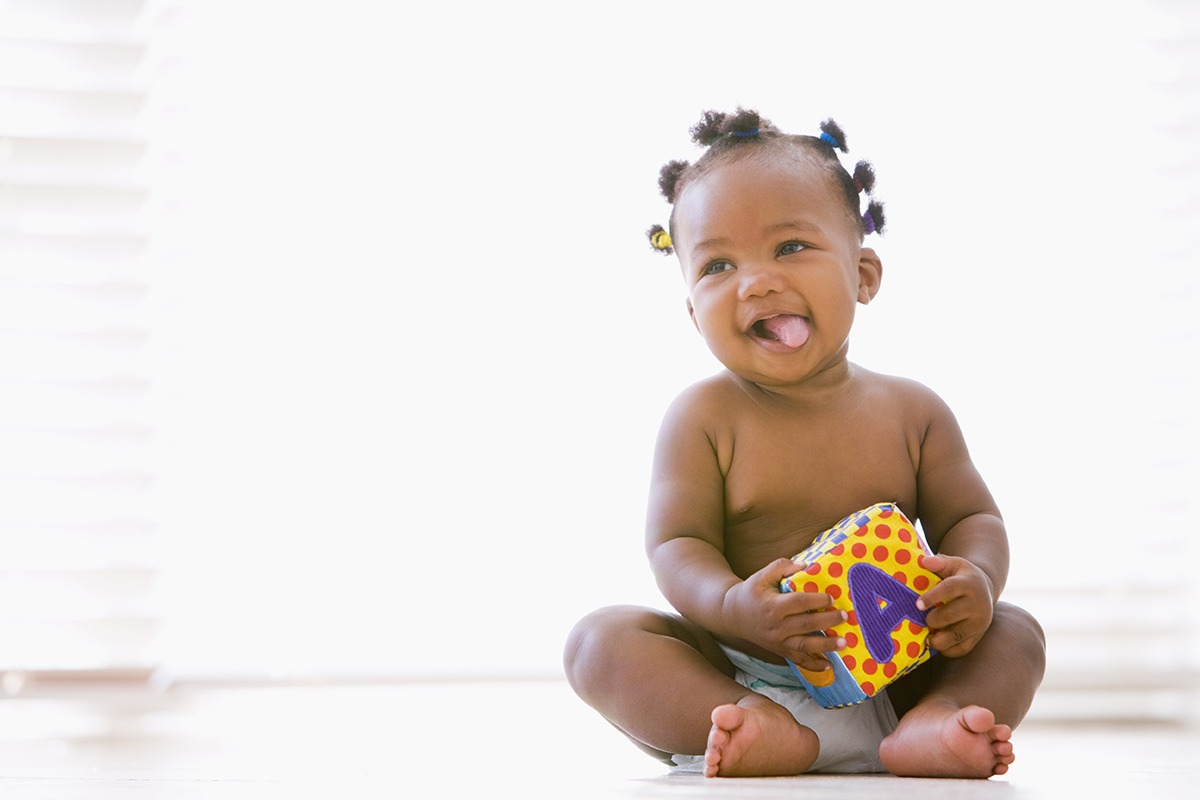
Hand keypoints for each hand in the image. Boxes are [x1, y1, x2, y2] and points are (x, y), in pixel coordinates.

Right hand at [721, 558, 847, 671]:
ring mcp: (778, 641)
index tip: (831, 598)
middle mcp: (776, 626)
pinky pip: (798, 660)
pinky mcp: (779, 650)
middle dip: (827, 621)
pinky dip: (813, 666)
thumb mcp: (762, 575)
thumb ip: (782, 567)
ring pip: (805, 645)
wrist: (732, 615)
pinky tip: (828, 667)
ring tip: (844, 643)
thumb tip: (807, 566)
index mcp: (773, 605)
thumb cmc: (751, 592)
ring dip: (826, 645)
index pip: (799, 603)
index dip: (816, 600)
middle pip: (806, 624)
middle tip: (844, 617)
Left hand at [916, 553, 994, 657]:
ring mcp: (979, 622)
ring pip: (956, 636)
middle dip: (932, 619)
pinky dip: (947, 650)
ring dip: (937, 639)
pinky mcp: (978, 636)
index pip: (950, 589)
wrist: (985, 589)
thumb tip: (923, 561)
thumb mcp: (953, 564)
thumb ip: (939, 562)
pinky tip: (937, 643)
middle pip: (951, 615)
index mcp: (969, 584)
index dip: (932, 597)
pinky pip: (962, 649)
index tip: (917, 604)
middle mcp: (977, 604)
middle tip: (922, 619)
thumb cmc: (962, 575)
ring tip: (927, 636)